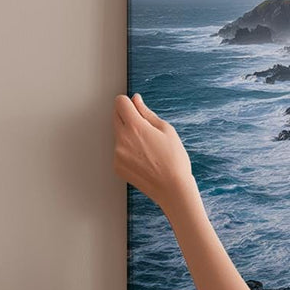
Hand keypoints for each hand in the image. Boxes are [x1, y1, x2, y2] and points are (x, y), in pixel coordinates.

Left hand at [113, 93, 197, 213]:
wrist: (172, 189)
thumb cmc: (174, 160)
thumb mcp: (166, 130)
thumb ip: (146, 113)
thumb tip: (136, 100)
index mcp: (135, 127)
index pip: (120, 102)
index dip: (128, 102)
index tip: (135, 107)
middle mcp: (122, 139)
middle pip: (115, 116)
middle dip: (127, 116)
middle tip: (144, 128)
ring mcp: (117, 154)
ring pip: (118, 135)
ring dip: (127, 135)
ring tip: (147, 148)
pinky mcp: (117, 166)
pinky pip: (119, 151)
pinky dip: (127, 151)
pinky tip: (143, 159)